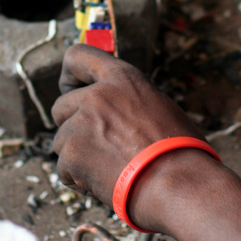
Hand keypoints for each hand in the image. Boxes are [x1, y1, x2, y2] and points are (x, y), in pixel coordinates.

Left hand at [52, 45, 203, 230]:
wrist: (179, 184)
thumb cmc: (180, 151)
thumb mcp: (159, 107)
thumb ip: (127, 101)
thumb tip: (114, 112)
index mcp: (122, 78)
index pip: (78, 56)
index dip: (70, 77)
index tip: (72, 92)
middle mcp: (97, 95)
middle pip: (61, 107)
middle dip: (72, 128)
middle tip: (94, 146)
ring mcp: (82, 122)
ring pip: (61, 141)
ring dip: (77, 157)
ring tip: (109, 170)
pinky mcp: (73, 152)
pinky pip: (64, 168)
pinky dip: (79, 180)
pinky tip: (104, 184)